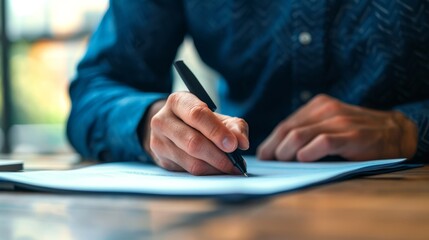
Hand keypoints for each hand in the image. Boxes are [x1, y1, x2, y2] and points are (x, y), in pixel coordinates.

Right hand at [141, 92, 248, 174]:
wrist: (173, 128)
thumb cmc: (199, 121)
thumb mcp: (218, 117)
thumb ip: (234, 126)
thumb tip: (242, 142)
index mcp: (178, 101)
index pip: (197, 115)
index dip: (216, 131)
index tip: (233, 145)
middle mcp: (163, 120)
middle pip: (193, 142)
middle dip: (218, 155)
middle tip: (235, 163)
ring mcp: (158, 141)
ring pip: (191, 161)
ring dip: (215, 167)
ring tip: (230, 168)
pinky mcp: (161, 159)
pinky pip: (188, 171)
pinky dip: (207, 173)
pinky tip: (217, 170)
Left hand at [257, 94, 417, 161]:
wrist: (393, 132)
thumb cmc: (355, 133)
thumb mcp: (329, 125)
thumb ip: (308, 132)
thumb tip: (278, 151)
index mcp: (317, 106)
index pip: (285, 124)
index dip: (271, 142)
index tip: (263, 156)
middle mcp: (325, 109)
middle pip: (287, 130)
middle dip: (274, 149)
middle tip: (270, 163)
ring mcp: (338, 121)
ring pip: (299, 136)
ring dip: (286, 153)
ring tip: (285, 164)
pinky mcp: (351, 134)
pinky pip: (322, 142)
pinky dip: (308, 153)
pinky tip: (303, 160)